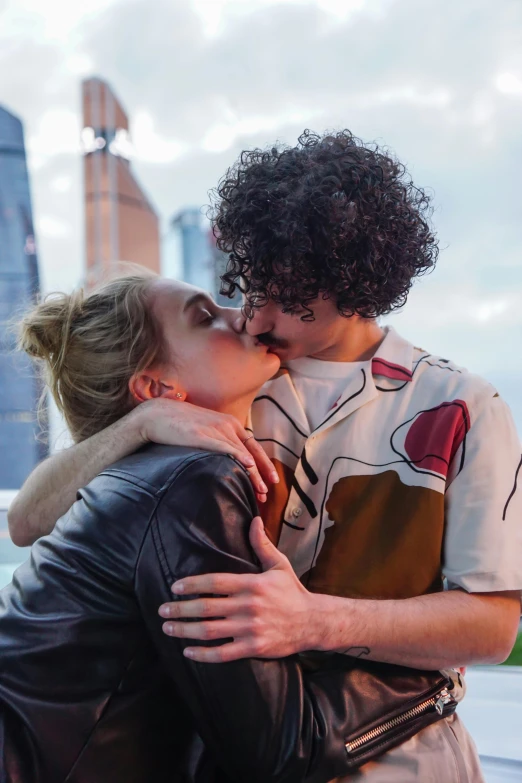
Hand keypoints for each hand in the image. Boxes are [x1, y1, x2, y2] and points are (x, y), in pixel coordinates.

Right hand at [133, 398, 277, 503]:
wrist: (157, 414)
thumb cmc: (180, 425)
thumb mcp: (206, 430)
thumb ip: (219, 441)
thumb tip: (227, 461)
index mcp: (230, 423)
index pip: (253, 446)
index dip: (264, 464)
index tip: (272, 480)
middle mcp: (227, 425)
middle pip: (250, 452)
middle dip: (261, 474)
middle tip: (266, 493)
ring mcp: (215, 429)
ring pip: (241, 453)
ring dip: (253, 473)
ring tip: (260, 490)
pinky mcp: (202, 435)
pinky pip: (224, 446)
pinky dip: (238, 456)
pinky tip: (247, 465)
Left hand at [158, 517, 318, 661]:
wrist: (313, 621)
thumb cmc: (292, 592)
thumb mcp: (278, 565)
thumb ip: (261, 544)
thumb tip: (254, 519)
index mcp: (252, 584)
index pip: (214, 582)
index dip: (191, 584)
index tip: (175, 587)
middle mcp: (248, 606)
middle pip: (206, 608)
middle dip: (180, 609)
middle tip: (162, 609)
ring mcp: (250, 629)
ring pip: (209, 631)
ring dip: (185, 630)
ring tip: (168, 627)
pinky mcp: (253, 647)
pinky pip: (222, 653)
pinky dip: (202, 654)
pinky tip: (187, 651)